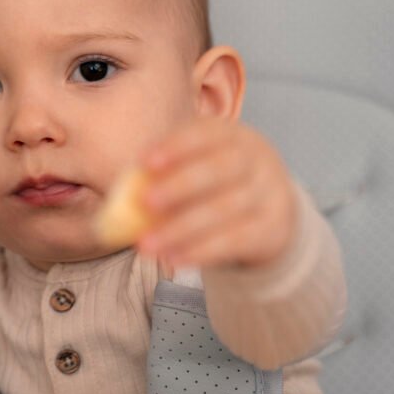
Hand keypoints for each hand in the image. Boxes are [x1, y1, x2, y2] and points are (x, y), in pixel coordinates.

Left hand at [136, 118, 296, 268]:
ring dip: (181, 229)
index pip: (207, 133)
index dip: (177, 146)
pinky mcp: (272, 229)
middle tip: (145, 202)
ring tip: (146, 245)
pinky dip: (201, 252)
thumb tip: (121, 196)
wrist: (272, 214)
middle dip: (180, 185)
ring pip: (225, 210)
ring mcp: (269, 194)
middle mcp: (257, 160)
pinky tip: (173, 260)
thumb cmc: (219, 187)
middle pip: (221, 168)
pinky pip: (235, 241)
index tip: (145, 162)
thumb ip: (165, 176)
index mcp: (234, 136)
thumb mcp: (200, 170)